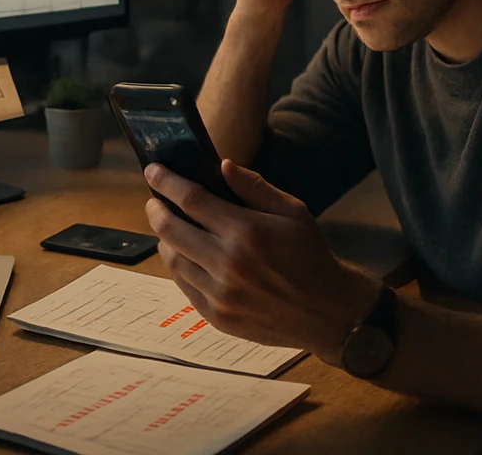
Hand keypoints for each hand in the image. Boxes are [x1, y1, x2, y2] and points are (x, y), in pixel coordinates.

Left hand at [143, 160, 378, 358]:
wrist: (329, 313)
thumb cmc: (310, 255)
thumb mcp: (293, 212)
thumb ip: (255, 187)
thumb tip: (221, 165)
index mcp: (246, 232)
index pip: (191, 199)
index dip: (166, 182)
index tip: (152, 171)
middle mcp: (228, 263)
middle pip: (171, 228)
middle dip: (156, 209)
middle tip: (154, 201)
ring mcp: (220, 294)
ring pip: (172, 258)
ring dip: (164, 239)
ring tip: (168, 228)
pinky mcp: (217, 317)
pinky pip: (183, 285)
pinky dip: (178, 266)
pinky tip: (184, 256)